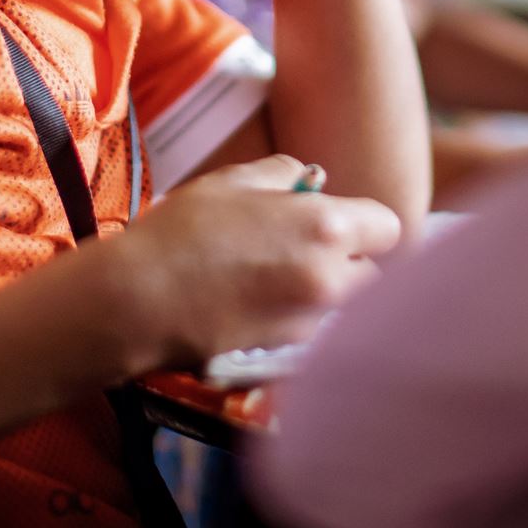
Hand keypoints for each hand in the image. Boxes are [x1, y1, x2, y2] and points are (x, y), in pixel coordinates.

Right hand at [93, 155, 401, 373]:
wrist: (138, 300)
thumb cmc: (182, 230)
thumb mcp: (234, 181)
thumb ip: (284, 174)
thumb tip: (308, 181)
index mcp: (326, 226)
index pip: (388, 227)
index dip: (365, 223)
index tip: (341, 223)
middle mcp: (331, 278)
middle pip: (374, 274)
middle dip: (351, 262)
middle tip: (310, 251)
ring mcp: (311, 322)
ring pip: (346, 307)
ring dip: (327, 293)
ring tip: (278, 280)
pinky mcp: (287, 353)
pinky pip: (314, 333)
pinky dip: (300, 321)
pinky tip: (261, 307)